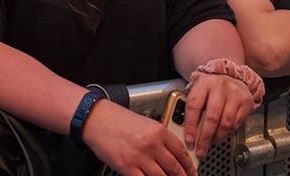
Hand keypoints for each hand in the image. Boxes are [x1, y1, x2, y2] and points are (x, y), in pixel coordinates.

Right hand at [82, 100, 196, 175]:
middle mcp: (152, 144)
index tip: (193, 173)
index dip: (190, 167)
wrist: (96, 118)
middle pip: (175, 168)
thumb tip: (170, 155)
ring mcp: (140, 157)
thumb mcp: (144, 123)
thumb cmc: (117, 119)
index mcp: (159, 131)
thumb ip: (158, 138)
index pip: (182, 153)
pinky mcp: (127, 167)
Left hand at [185, 72, 256, 157]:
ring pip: (225, 123)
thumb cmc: (212, 87)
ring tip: (211, 142)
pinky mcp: (246, 101)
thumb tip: (185, 130)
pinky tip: (222, 134)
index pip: (194, 106)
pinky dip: (228, 133)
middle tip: (200, 149)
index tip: (189, 139)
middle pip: (212, 117)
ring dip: (217, 137)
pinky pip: (236, 124)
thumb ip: (192, 106)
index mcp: (204, 82)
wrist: (233, 76)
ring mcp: (235, 93)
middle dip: (205, 137)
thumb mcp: (199, 89)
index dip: (190, 125)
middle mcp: (220, 86)